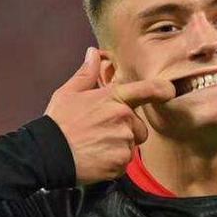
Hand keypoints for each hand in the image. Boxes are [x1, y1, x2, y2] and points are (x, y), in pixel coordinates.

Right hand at [45, 48, 174, 184]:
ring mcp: (124, 141)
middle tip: (101, 133)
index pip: (148, 90)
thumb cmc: (58, 122)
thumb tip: (93, 53)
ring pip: (131, 146)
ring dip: (119, 148)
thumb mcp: (69, 93)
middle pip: (139, 128)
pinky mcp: (120, 163)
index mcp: (114, 98)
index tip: (170, 91)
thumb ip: (86, 73)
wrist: (46, 154)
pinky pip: (124, 163)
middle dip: (127, 132)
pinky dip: (113, 164)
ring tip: (96, 146)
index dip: (163, 90)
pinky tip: (96, 159)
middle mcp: (124, 118)